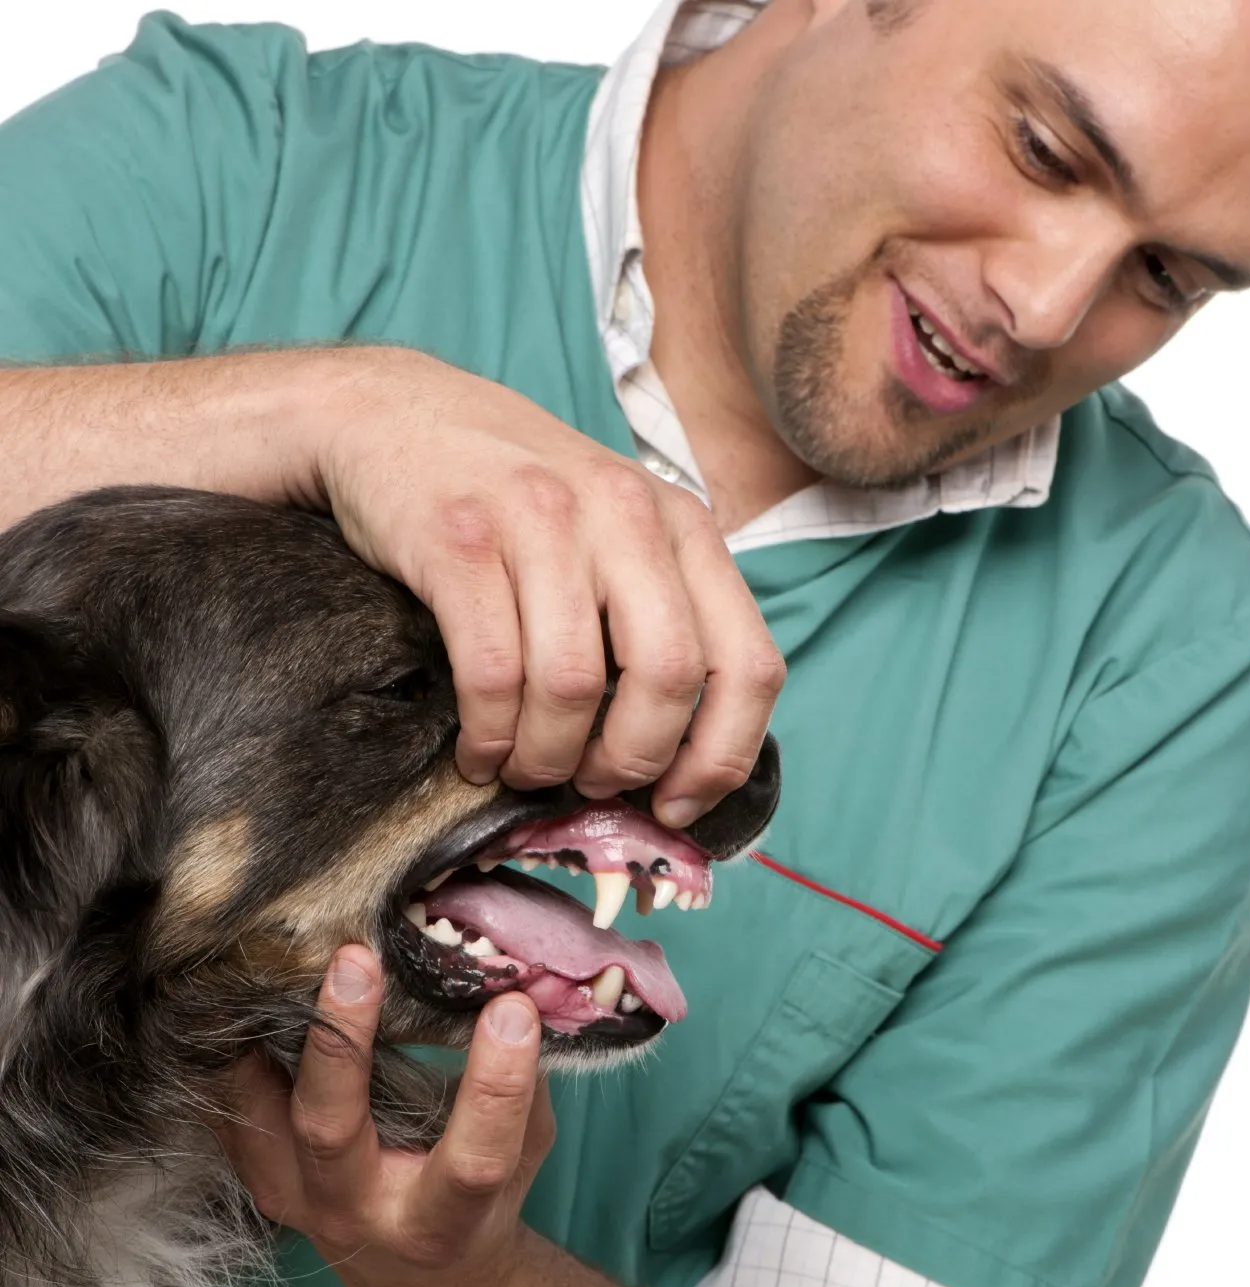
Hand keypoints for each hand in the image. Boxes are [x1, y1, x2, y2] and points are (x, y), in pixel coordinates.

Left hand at [216, 946, 552, 1286]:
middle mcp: (362, 1213)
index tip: (512, 1007)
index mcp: (443, 1218)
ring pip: (265, 1116)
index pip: (472, 1160)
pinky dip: (238, 1054)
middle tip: (357, 960)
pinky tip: (253, 994)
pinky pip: (233, 1113)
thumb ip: (529, 1077)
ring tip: (285, 959)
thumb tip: (533, 983)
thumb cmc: (486, 1196)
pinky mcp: (265, 1178)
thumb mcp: (526, 1148)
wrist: (421, 1270)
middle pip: (332, 1130)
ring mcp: (300, 1199)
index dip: (496, 1086)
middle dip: (342, 1041)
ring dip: (273, 1035)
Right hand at [316, 347, 784, 826]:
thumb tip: (684, 755)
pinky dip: (488, 736)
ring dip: (547, 757)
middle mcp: (625, 515)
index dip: (722, 755)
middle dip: (629, 761)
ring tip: (524, 766)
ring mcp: (542, 521)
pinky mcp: (460, 539)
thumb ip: (661, 613)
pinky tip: (479, 749)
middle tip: (590, 783)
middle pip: (667, 680)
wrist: (394, 413)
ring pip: (572, 686)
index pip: (748, 663)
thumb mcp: (616, 529)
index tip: (679, 803)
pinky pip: (492, 674)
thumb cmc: (517, 497)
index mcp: (682, 525)